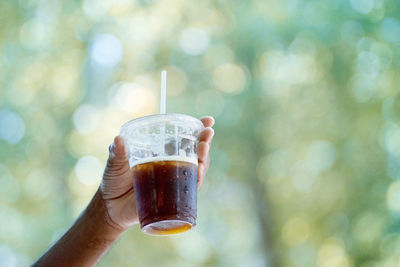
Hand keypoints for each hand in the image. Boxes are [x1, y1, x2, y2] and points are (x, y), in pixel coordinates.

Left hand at [100, 116, 214, 230]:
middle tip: (208, 133)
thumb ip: (117, 152)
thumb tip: (119, 139)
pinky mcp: (174, 197)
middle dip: (205, 142)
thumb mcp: (115, 164)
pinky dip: (197, 179)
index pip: (183, 138)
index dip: (198, 129)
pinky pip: (190, 188)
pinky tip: (199, 171)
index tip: (208, 121)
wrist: (111, 208)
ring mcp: (174, 180)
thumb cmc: (114, 182)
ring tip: (203, 149)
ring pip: (197, 168)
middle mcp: (172, 165)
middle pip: (195, 152)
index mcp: (161, 152)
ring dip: (204, 158)